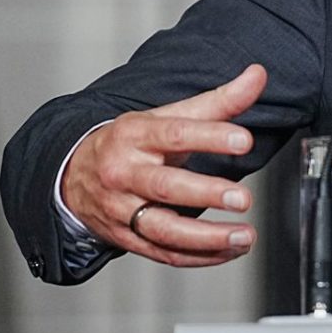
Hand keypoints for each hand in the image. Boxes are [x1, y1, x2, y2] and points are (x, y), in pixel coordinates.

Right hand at [60, 64, 266, 267]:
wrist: (73, 175)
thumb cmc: (130, 143)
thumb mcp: (165, 115)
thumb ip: (218, 101)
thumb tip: (258, 75)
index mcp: (135, 135)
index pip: (174, 133)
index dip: (210, 136)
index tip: (243, 140)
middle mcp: (125, 173)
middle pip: (166, 186)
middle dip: (207, 193)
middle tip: (243, 198)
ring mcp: (122, 209)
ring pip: (163, 229)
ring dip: (207, 238)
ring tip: (244, 236)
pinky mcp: (126, 238)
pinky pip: (164, 253)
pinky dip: (200, 257)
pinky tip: (229, 251)